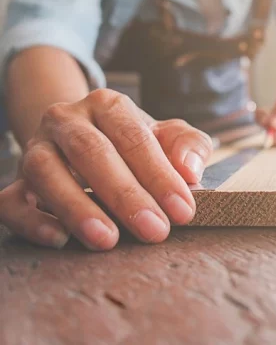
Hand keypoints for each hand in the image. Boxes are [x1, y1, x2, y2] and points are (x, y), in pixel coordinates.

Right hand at [0, 89, 214, 250]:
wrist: (85, 142)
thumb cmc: (137, 143)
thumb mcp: (170, 137)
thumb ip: (189, 146)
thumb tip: (189, 170)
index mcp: (107, 105)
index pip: (134, 137)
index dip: (160, 175)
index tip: (183, 211)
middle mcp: (67, 120)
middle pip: (91, 152)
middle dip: (125, 195)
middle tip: (155, 230)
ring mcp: (36, 149)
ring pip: (46, 172)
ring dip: (77, 207)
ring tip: (107, 239)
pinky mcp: (15, 183)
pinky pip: (10, 201)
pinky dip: (31, 221)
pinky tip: (59, 239)